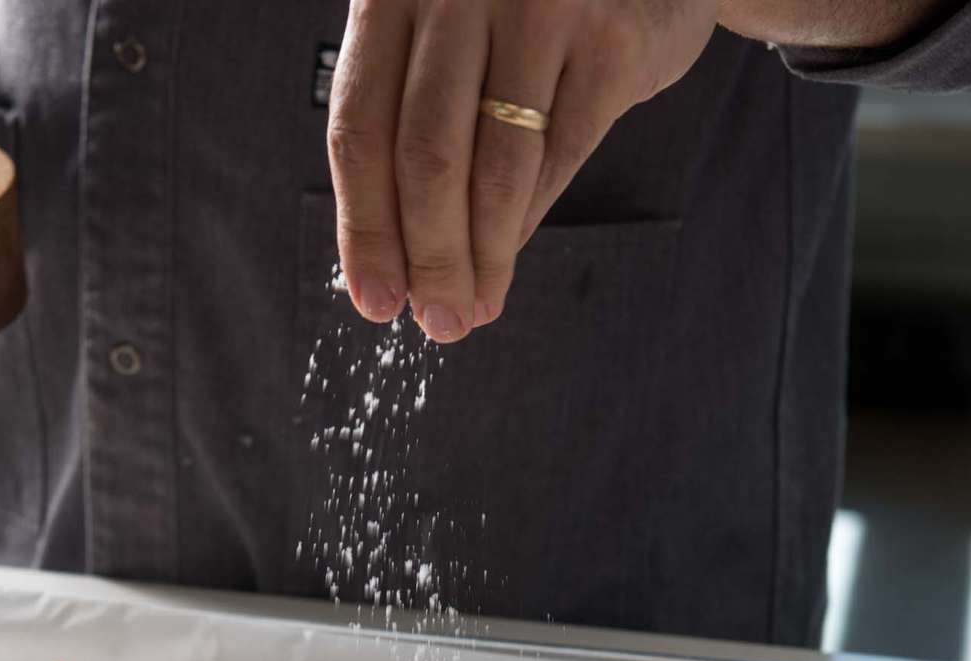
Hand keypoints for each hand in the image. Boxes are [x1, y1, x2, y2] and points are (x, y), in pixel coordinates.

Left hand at [328, 0, 716, 341]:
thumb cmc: (518, 11)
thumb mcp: (442, 41)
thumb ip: (408, 125)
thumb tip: (392, 268)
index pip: (359, 130)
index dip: (364, 228)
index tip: (375, 300)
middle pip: (426, 159)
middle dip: (428, 258)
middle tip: (437, 320)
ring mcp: (541, 8)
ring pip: (496, 170)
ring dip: (483, 258)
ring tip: (475, 306)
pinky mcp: (612, 41)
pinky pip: (558, 158)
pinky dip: (529, 220)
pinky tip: (510, 254)